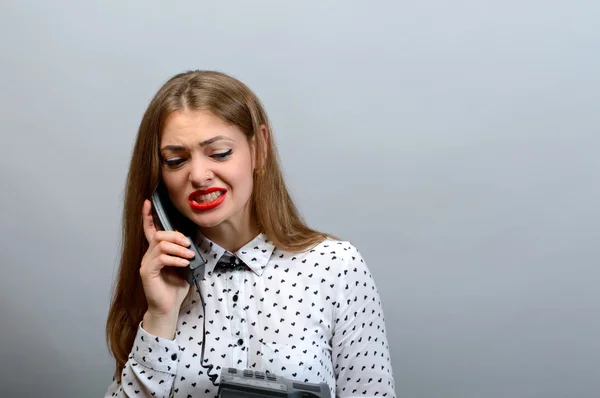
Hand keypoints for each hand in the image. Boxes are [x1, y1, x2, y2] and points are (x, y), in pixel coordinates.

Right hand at [139, 199, 193, 337]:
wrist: (168, 308)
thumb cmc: (175, 288)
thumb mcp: (183, 266)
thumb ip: (181, 253)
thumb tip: (188, 242)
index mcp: (156, 253)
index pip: (149, 230)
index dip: (148, 216)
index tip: (148, 203)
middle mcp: (148, 256)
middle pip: (158, 234)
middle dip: (175, 235)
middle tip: (187, 244)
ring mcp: (146, 264)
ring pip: (160, 244)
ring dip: (177, 247)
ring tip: (188, 255)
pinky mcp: (148, 273)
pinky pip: (161, 258)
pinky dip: (175, 258)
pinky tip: (183, 263)